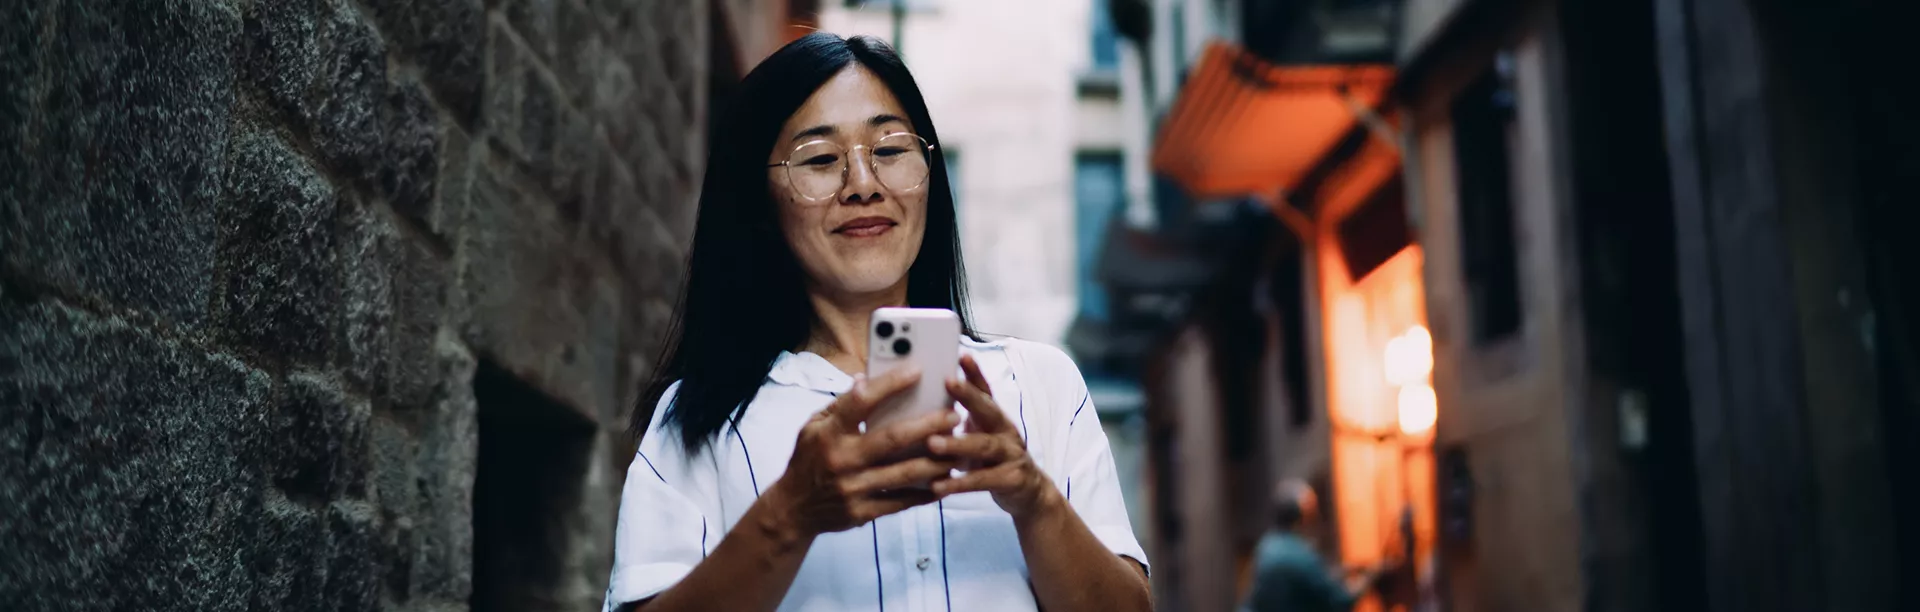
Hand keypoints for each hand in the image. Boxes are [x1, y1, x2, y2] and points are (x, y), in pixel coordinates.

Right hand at [768, 367, 962, 538]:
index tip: (917, 370)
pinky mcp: (862, 512)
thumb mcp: (814, 426)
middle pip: (892, 439)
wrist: (793, 510)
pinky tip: (943, 483)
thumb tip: (865, 378)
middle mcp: (842, 460)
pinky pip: (901, 501)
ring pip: (904, 473)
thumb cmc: (808, 460)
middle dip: (928, 425)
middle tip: (953, 416)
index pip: (861, 402)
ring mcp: (853, 488)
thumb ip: (841, 405)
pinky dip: (925, 493)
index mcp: (829, 433)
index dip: (889, 384)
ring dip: (936, 462)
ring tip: (958, 450)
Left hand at [927, 355, 1055, 520]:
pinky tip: (937, 485)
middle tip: (948, 382)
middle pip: (988, 410)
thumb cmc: (994, 459)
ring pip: (984, 446)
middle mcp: (1006, 431)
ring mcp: (1011, 455)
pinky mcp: (1011, 480)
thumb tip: (921, 404)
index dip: (975, 373)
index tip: (961, 355)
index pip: (986, 390)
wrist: (1029, 493)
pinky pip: (983, 480)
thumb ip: (959, 420)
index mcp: (995, 418)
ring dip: (958, 444)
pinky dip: (960, 483)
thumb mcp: (981, 435)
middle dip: (969, 395)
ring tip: (932, 443)